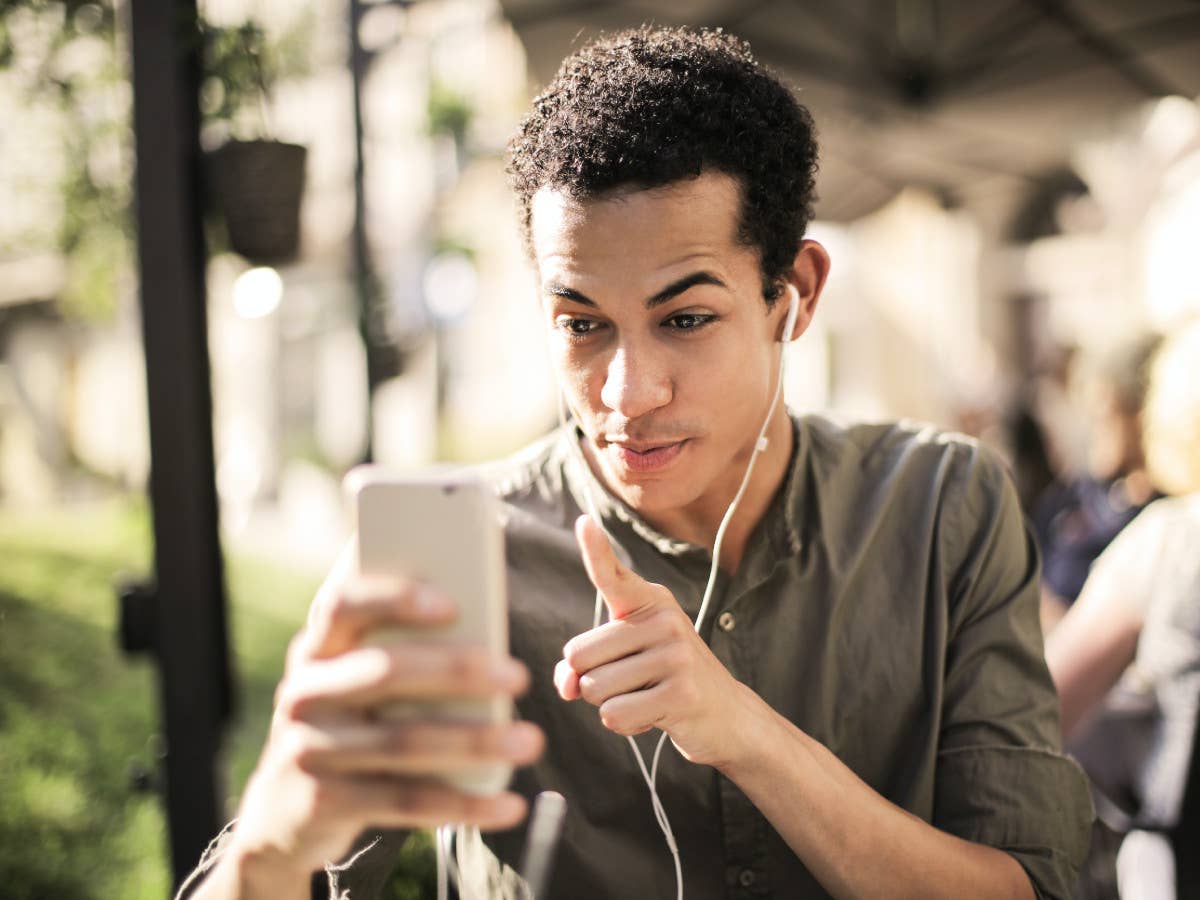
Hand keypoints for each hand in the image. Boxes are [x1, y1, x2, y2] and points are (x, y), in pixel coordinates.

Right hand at [223, 543, 543, 884]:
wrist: (282, 815)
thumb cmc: (349, 724)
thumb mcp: (355, 682)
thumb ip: (400, 652)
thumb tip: (488, 625)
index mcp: (317, 649)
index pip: (342, 606)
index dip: (394, 599)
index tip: (453, 603)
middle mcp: (306, 693)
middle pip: (385, 672)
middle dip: (458, 671)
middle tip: (519, 677)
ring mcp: (309, 750)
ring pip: (405, 741)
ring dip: (476, 741)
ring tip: (531, 741)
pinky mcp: (324, 804)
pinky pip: (406, 802)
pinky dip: (465, 805)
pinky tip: (510, 804)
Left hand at [553, 515, 756, 768]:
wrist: (726, 715)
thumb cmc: (662, 682)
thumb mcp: (623, 663)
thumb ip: (583, 667)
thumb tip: (567, 684)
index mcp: (650, 602)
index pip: (613, 575)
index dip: (596, 550)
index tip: (583, 521)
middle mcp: (664, 620)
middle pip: (579, 655)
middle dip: (591, 680)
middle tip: (633, 682)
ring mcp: (676, 654)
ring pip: (594, 689)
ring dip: (610, 704)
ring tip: (647, 697)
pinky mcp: (682, 693)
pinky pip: (615, 715)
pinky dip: (625, 724)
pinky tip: (655, 715)